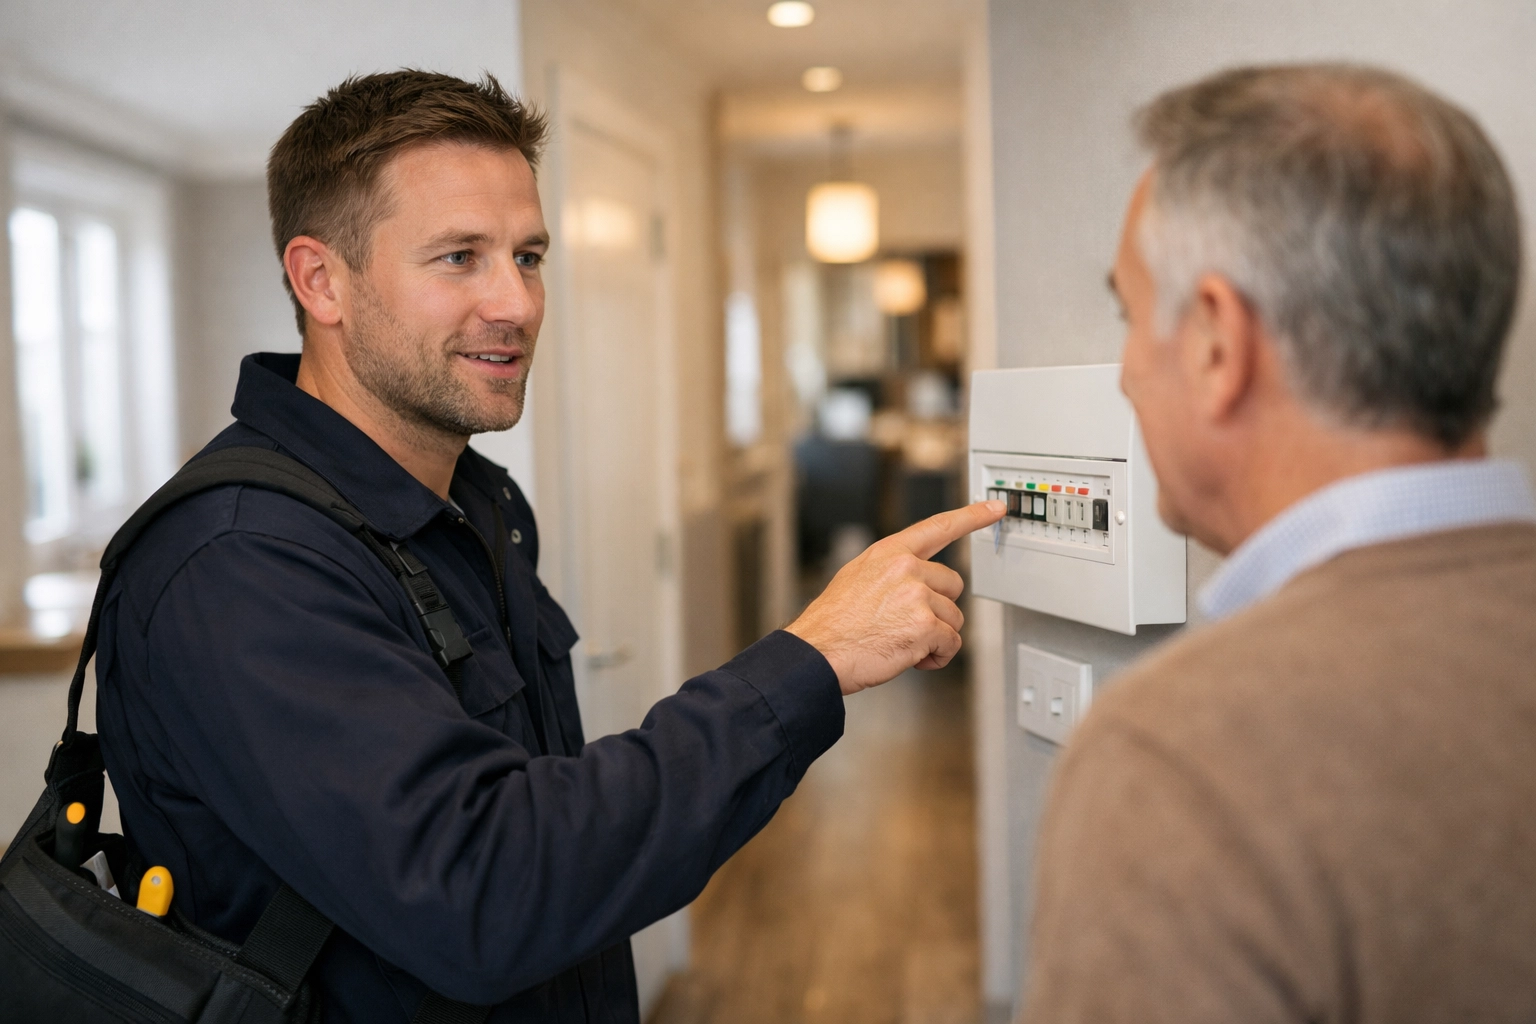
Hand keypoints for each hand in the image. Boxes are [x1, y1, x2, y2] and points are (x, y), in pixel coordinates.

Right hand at [786, 500, 1006, 694]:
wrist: (818, 652)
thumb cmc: (834, 624)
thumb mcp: (857, 578)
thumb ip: (891, 571)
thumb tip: (917, 582)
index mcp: (889, 553)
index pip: (938, 527)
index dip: (971, 516)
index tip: (995, 507)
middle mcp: (905, 568)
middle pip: (953, 586)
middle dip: (938, 609)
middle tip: (907, 624)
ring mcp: (916, 595)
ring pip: (953, 618)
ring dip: (935, 637)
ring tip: (901, 642)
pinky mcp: (925, 624)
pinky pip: (951, 643)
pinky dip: (937, 656)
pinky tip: (911, 657)